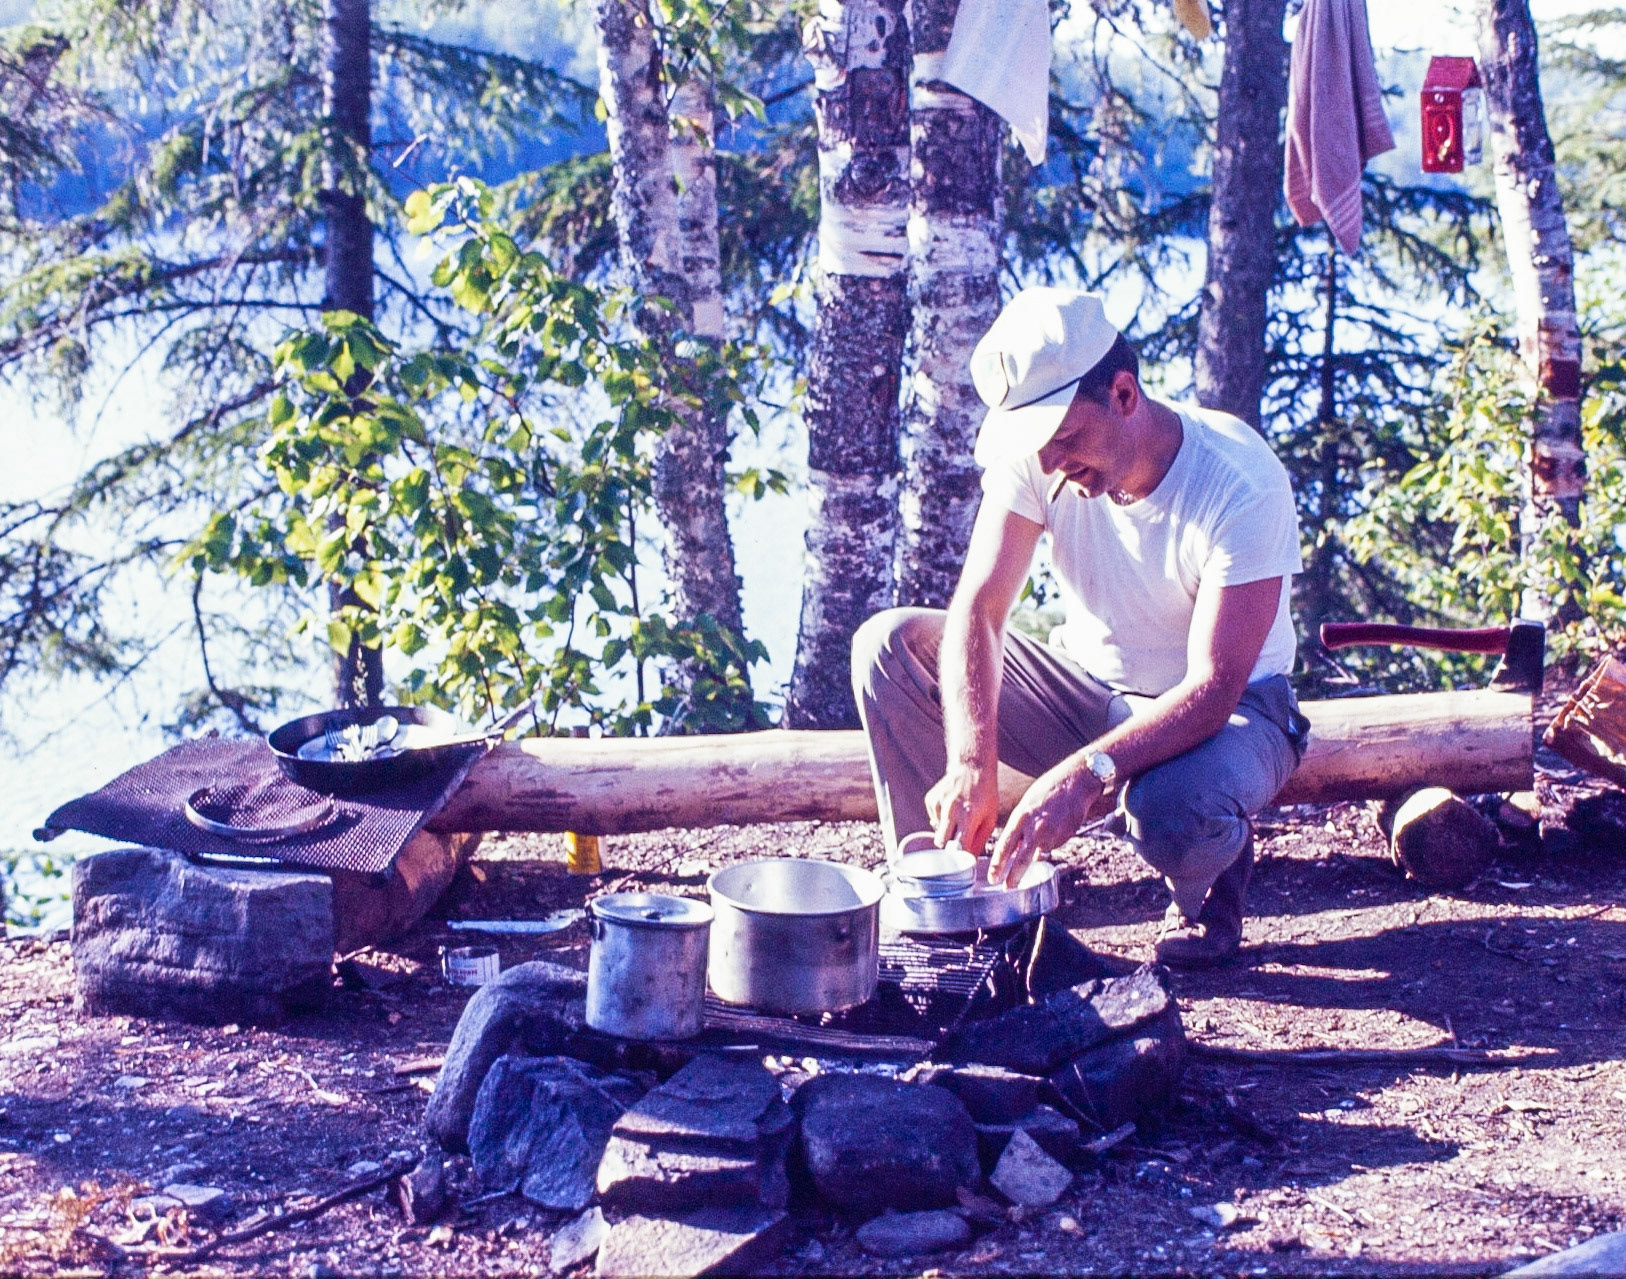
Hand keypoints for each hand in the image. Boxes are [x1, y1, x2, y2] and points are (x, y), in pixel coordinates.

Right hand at [924, 761, 999, 855]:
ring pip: (936, 831)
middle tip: (957, 846)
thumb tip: (969, 859)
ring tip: (958, 820)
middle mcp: (951, 810)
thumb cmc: (985, 794)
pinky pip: (933, 819)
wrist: (971, 767)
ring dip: (946, 832)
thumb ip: (979, 840)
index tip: (963, 861)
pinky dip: (941, 820)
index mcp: (969, 816)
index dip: (960, 857)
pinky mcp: (931, 799)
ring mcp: (939, 803)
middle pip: (941, 842)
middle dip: (948, 848)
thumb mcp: (990, 818)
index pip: (959, 846)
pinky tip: (951, 810)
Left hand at [988, 760, 1112, 886]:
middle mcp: (1035, 828)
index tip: (993, 877)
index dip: (998, 864)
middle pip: (1021, 860)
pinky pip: (1053, 846)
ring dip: (1037, 851)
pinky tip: (1056, 826)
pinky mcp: (1065, 837)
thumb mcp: (1027, 803)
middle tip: (1007, 887)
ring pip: (1039, 853)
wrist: (1076, 783)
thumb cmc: (1048, 789)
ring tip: (1045, 830)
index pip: (1005, 846)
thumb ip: (1020, 825)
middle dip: (1013, 877)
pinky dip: (1051, 842)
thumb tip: (1016, 846)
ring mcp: (1051, 834)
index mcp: (1021, 817)